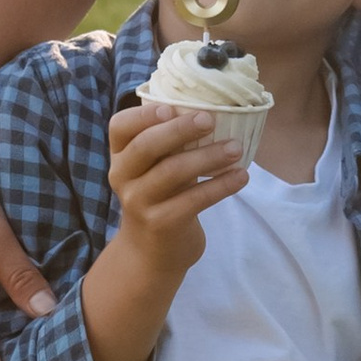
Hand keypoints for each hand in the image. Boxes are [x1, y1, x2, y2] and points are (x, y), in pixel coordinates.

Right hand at [105, 102, 250, 276]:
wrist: (151, 253)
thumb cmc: (160, 196)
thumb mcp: (154, 168)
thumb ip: (168, 143)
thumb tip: (213, 107)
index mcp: (121, 155)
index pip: (120, 126)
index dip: (143, 114)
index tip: (172, 107)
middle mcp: (123, 177)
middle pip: (147, 146)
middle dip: (180, 130)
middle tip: (210, 120)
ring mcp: (139, 202)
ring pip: (173, 171)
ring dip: (209, 156)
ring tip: (236, 148)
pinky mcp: (162, 223)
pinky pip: (194, 199)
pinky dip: (221, 185)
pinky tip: (241, 176)